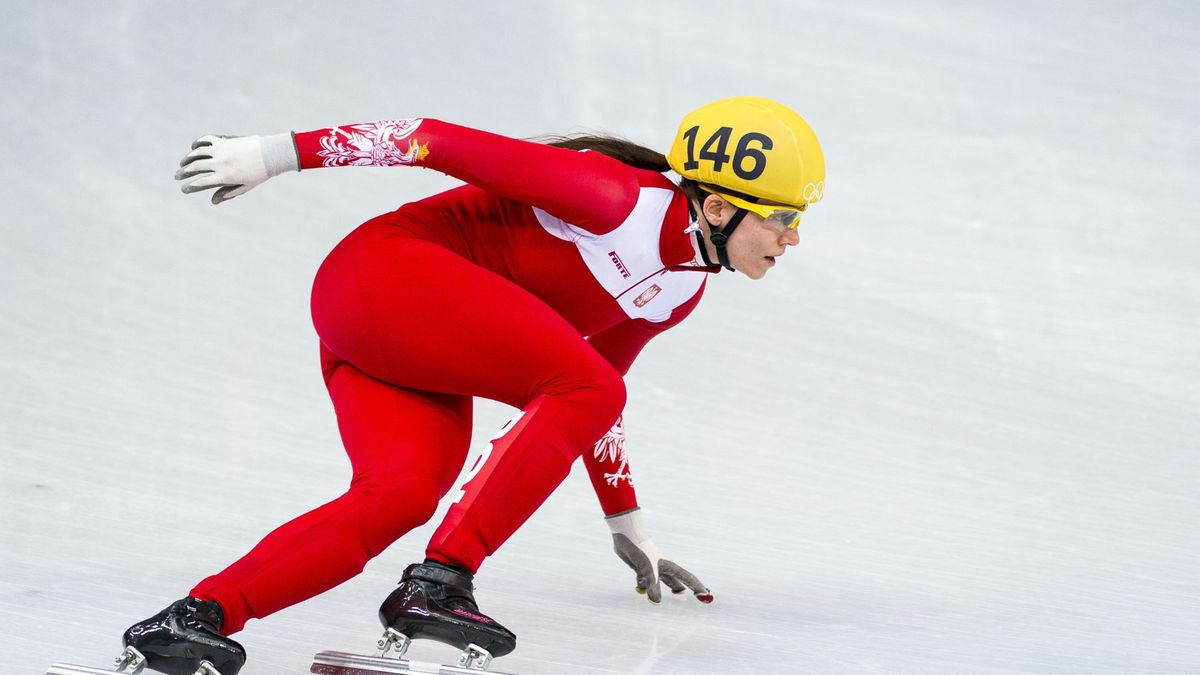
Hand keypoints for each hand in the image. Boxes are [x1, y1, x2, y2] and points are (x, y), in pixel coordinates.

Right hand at [175, 133, 297, 203]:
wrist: (270, 154)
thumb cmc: (259, 174)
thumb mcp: (245, 187)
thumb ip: (228, 193)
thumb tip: (213, 202)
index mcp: (225, 177)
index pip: (201, 182)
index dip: (190, 186)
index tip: (183, 189)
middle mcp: (220, 163)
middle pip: (195, 167)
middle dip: (183, 172)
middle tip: (177, 176)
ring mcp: (221, 150)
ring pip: (197, 153)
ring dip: (187, 158)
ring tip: (183, 163)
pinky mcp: (224, 141)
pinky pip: (206, 140)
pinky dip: (198, 144)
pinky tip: (194, 148)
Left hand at [607, 508, 712, 603]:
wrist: (627, 537)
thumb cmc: (642, 550)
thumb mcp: (649, 571)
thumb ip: (653, 587)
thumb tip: (657, 602)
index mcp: (670, 566)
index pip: (688, 578)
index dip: (697, 586)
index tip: (706, 594)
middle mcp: (663, 567)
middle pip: (675, 582)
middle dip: (680, 590)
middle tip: (687, 598)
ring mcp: (652, 567)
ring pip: (659, 583)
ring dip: (660, 590)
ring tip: (662, 599)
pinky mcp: (641, 567)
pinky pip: (644, 580)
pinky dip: (643, 586)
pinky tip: (639, 589)